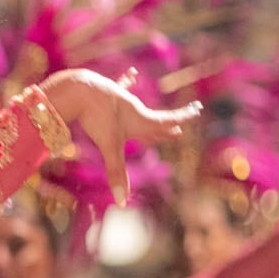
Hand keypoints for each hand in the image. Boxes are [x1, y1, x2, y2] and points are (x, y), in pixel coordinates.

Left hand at [40, 68, 201, 205]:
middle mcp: (134, 111)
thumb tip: (122, 204)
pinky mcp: (107, 92)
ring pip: (138, 109)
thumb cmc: (98, 117)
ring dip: (147, 113)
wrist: (82, 89)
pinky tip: (131, 74)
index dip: (181, 119)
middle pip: (155, 120)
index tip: (196, 110)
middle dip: (168, 125)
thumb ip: (116, 174)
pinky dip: (127, 84)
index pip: (166, 122)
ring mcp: (120, 100)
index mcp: (141, 122)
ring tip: (153, 114)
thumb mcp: (109, 148)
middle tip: (179, 128)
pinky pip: (120, 89)